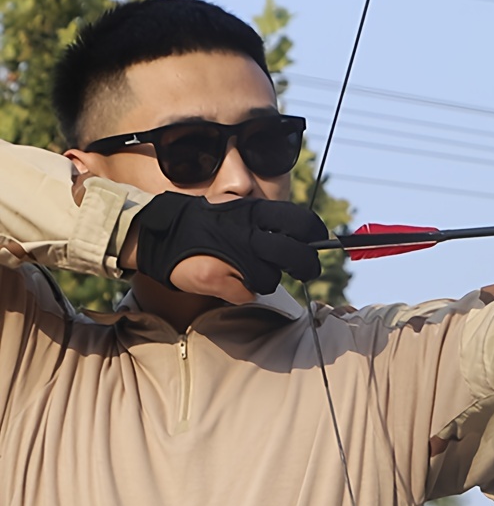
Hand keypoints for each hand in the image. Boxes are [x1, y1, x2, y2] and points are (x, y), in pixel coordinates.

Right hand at [133, 192, 327, 300]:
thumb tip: (302, 237)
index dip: (316, 235)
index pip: (301, 221)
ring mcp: (231, 256)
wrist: (163, 233)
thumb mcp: (240, 211)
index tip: (318, 243)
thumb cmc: (208, 224)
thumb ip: (266, 222)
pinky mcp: (215, 278)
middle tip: (305, 271)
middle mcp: (247, 232)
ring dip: (263, 279)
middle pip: (295, 256)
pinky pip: (244, 294)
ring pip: (270, 280)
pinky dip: (239, 291)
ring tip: (244, 269)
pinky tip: (225, 279)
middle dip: (306, 267)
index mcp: (255, 212)